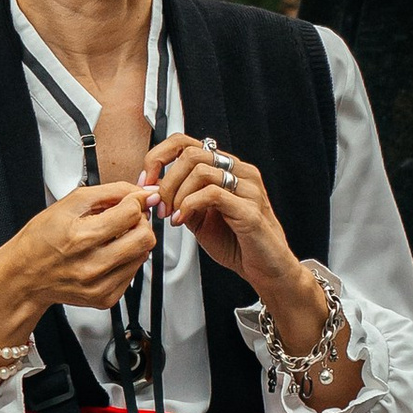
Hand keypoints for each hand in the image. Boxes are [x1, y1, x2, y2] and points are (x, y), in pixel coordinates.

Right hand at [0, 180, 155, 390]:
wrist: (24, 277)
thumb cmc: (40, 240)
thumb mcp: (68, 204)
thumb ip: (109, 193)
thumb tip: (140, 192)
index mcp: (81, 237)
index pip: (131, 213)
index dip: (134, 202)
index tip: (130, 202)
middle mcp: (92, 264)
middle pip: (145, 237)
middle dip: (140, 222)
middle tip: (126, 219)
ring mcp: (99, 285)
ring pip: (143, 255)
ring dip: (133, 241)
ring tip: (112, 238)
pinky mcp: (105, 298)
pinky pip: (133, 273)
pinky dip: (125, 260)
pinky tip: (107, 255)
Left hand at [138, 132, 312, 324]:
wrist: (266, 269)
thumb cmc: (237, 243)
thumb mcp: (198, 217)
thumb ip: (180, 199)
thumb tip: (152, 188)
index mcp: (227, 169)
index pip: (186, 142)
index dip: (159, 157)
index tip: (146, 181)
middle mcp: (240, 172)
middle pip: (190, 153)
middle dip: (165, 181)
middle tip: (160, 205)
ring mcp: (248, 188)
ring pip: (200, 171)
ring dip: (176, 194)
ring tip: (172, 215)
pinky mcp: (250, 209)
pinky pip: (212, 193)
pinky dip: (189, 205)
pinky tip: (182, 220)